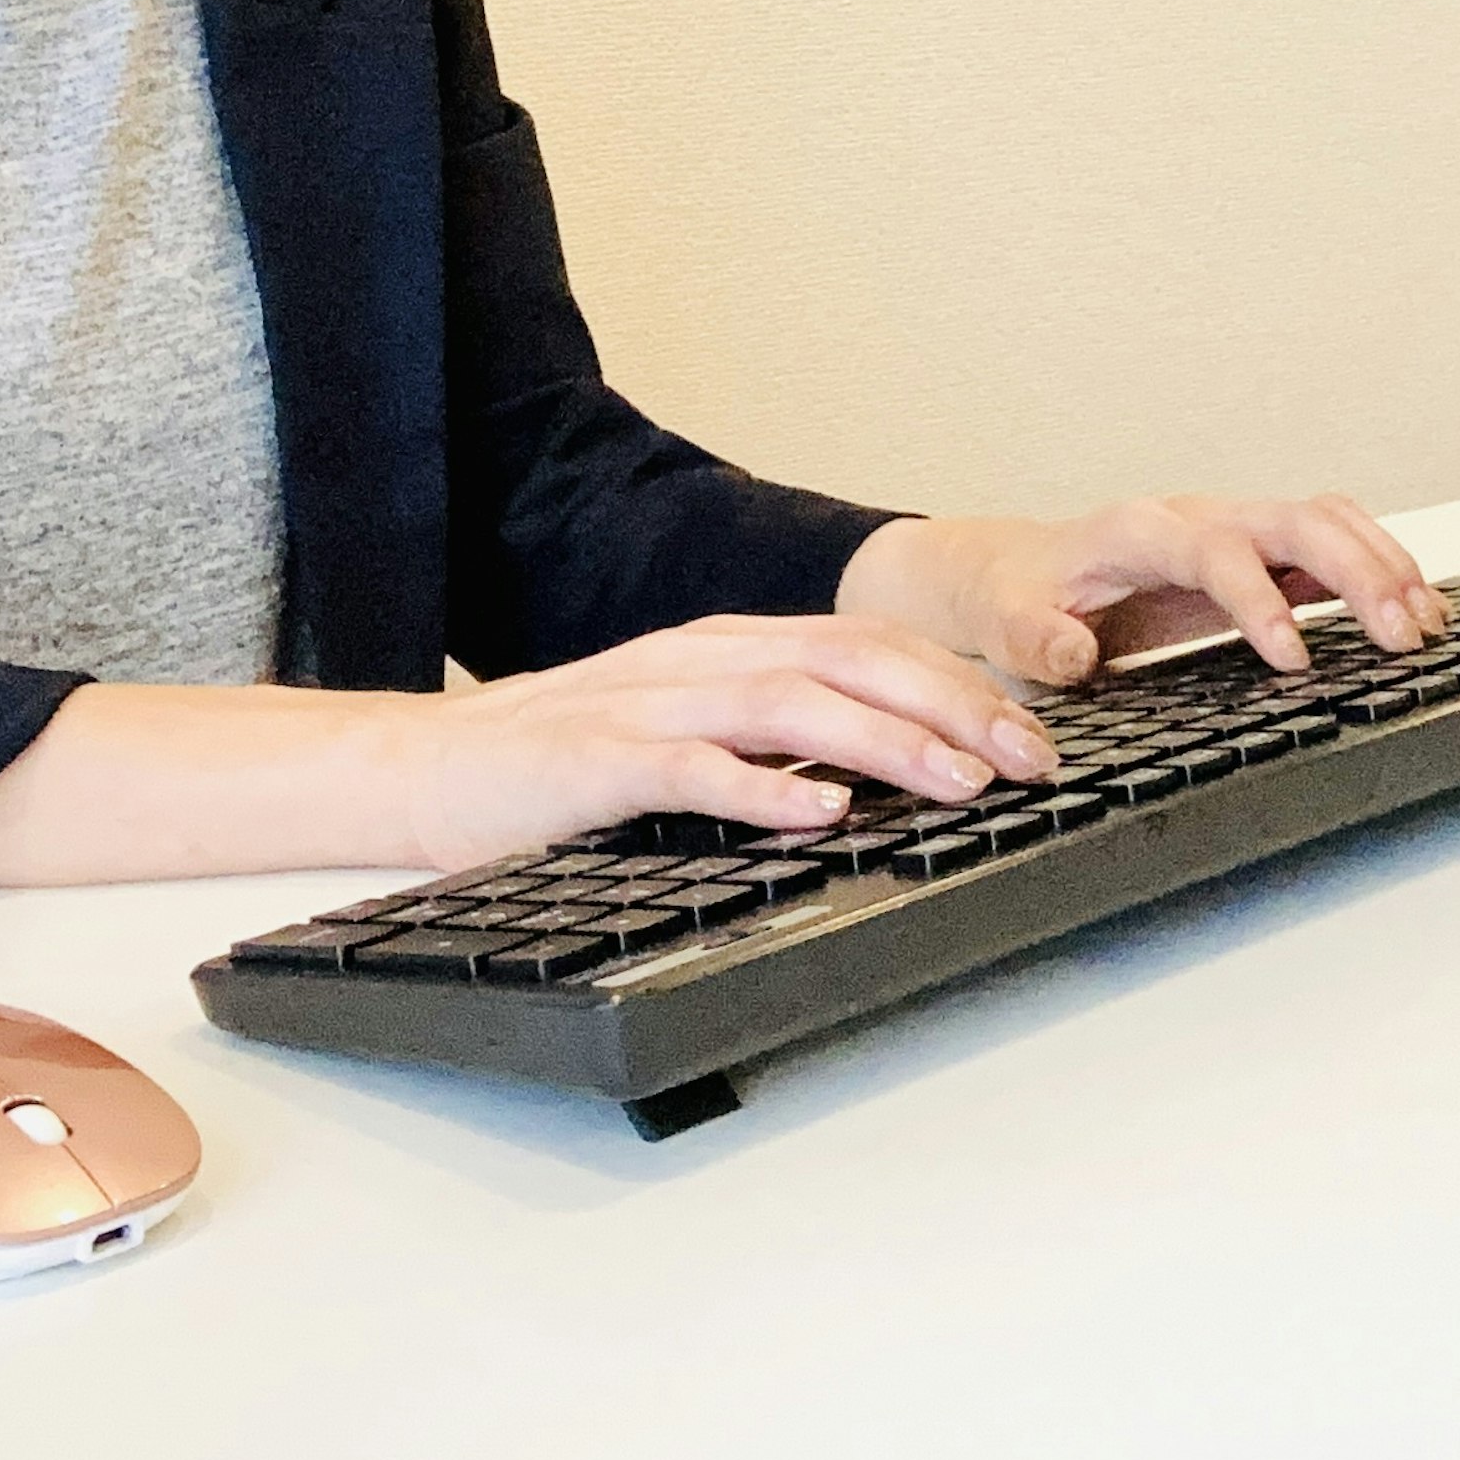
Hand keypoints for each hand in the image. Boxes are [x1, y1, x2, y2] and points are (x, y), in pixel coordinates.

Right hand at [367, 612, 1062, 871]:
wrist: (428, 769)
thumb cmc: (564, 763)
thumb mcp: (688, 731)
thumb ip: (774, 735)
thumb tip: (887, 770)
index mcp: (731, 649)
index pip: (870, 645)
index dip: (959, 684)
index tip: (1032, 736)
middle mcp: (701, 660)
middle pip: (850, 661)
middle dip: (952, 706)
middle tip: (1027, 759)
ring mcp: (649, 705)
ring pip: (789, 703)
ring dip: (883, 743)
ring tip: (955, 782)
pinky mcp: (598, 760)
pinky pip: (691, 768)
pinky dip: (762, 790)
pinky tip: (819, 814)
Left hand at [836, 492, 1446, 686]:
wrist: (1017, 569)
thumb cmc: (1020, 597)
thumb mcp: (1007, 625)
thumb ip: (1038, 643)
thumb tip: (1079, 655)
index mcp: (1140, 533)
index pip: (1216, 551)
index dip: (1260, 599)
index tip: (1293, 658)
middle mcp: (1198, 518)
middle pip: (1293, 519)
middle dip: (1356, 571)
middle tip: (1403, 636)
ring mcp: (1233, 528)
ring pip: (1325, 520)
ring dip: (1382, 565)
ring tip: (1428, 625)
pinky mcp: (1255, 551)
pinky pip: (1329, 542)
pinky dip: (1377, 569)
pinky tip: (1415, 613)